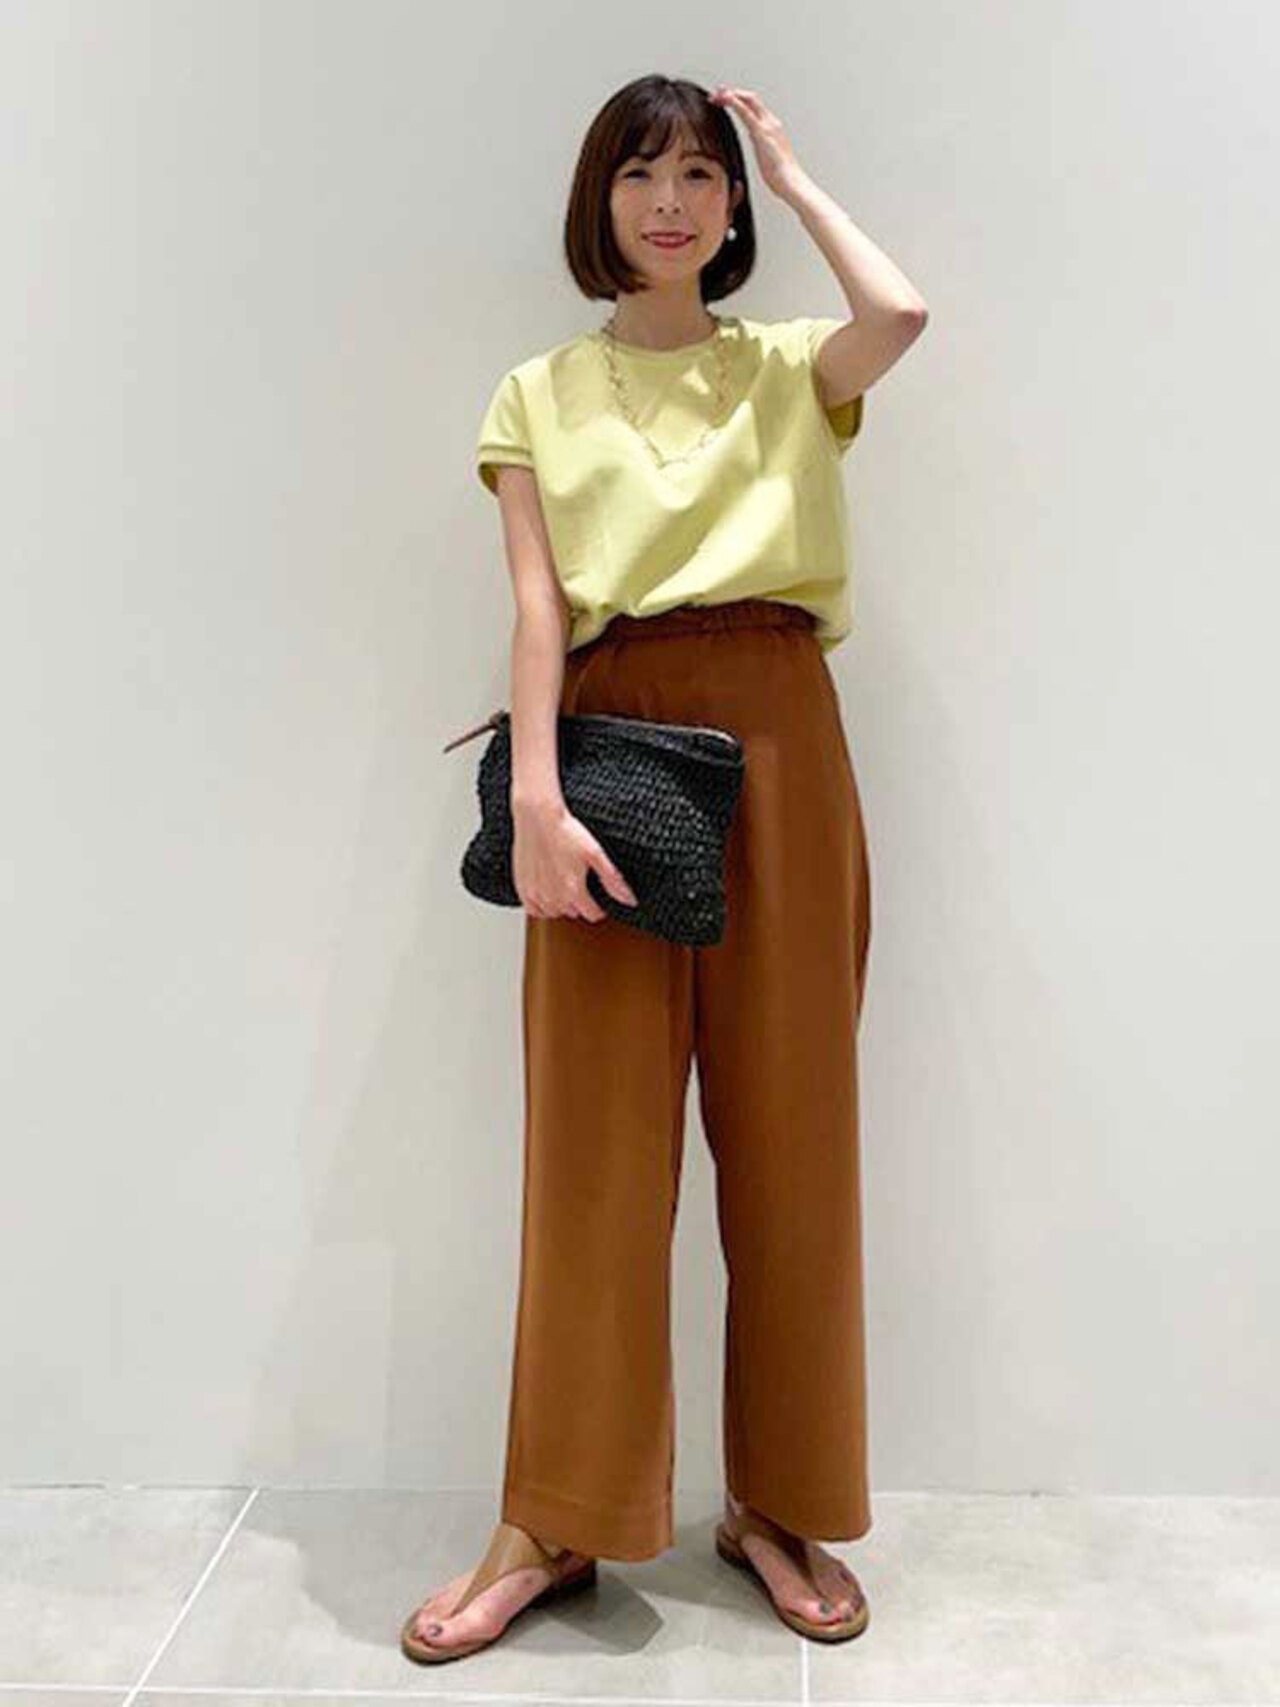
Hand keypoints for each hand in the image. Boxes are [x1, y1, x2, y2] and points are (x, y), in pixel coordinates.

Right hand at [513, 799, 637, 921]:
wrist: (538, 817)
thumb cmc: (566, 832)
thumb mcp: (596, 853)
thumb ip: (613, 880)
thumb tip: (630, 900)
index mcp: (573, 891)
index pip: (592, 914)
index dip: (599, 908)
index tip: (598, 899)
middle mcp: (554, 897)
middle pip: (574, 913)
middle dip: (580, 903)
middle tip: (580, 883)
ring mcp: (536, 894)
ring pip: (554, 912)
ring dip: (562, 904)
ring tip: (564, 885)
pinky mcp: (523, 888)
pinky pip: (534, 910)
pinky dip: (542, 906)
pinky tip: (547, 892)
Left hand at [709, 86, 808, 201]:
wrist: (790, 181)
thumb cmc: (780, 174)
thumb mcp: (767, 152)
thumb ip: (760, 141)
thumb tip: (754, 137)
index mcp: (772, 126)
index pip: (754, 105)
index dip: (739, 98)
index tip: (724, 99)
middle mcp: (771, 122)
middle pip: (750, 98)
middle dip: (732, 93)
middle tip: (716, 94)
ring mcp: (767, 126)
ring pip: (748, 100)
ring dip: (730, 95)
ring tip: (716, 96)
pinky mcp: (761, 133)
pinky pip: (746, 113)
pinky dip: (735, 103)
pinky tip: (726, 99)